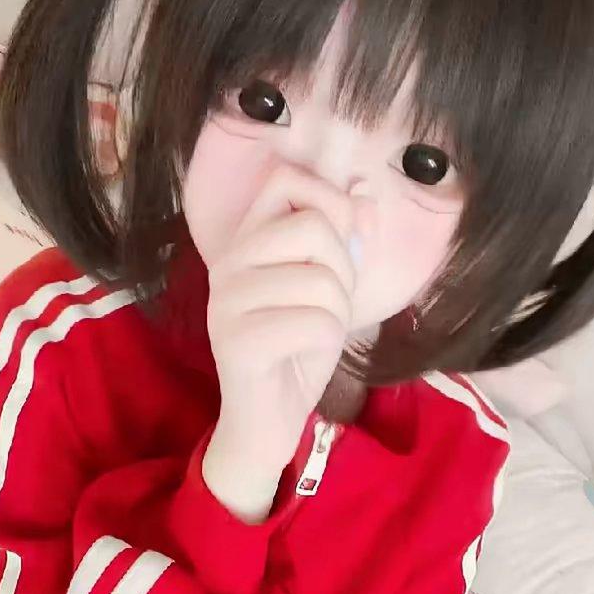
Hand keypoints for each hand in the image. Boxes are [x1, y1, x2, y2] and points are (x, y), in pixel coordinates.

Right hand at [202, 165, 355, 521]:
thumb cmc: (299, 343)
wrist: (267, 416)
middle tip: (328, 302)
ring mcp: (228, 301)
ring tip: (314, 330)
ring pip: (322, 280)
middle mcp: (229, 261)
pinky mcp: (237, 340)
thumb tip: (365, 189)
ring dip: (337, 312)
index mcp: (248, 240)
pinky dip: (329, 340)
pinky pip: (317, 322)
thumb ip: (345, 238)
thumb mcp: (330, 284)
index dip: (327, 199)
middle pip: (313, 226)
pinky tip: (303, 353)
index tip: (335, 240)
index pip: (284, 177)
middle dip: (343, 268)